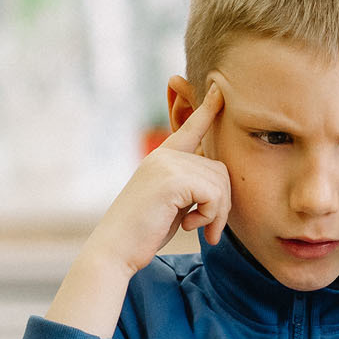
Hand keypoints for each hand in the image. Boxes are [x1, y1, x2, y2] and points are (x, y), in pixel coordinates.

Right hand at [43, 81, 229, 337]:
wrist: (115, 249)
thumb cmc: (143, 232)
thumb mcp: (171, 203)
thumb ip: (190, 186)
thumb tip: (219, 180)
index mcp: (162, 157)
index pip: (189, 128)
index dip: (206, 108)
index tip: (220, 88)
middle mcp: (165, 155)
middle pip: (220, 168)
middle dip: (222, 203)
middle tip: (209, 228)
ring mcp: (167, 164)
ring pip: (220, 182)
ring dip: (217, 213)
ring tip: (199, 229)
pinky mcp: (171, 180)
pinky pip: (213, 194)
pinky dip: (210, 216)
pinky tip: (191, 227)